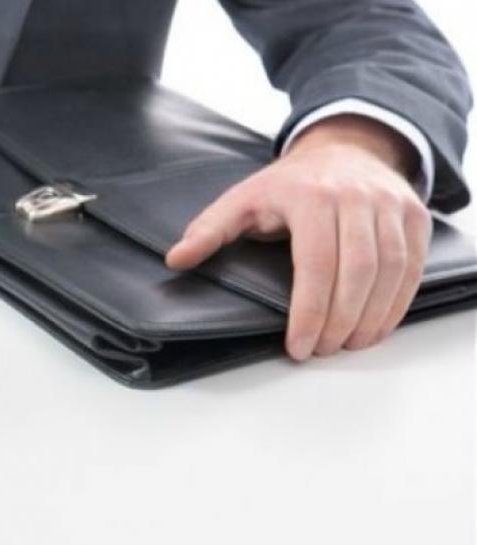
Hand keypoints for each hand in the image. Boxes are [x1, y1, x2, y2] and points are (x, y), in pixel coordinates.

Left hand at [166, 115, 430, 359]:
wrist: (344, 148)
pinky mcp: (415, 216)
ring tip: (348, 345)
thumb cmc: (288, 184)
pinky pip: (412, 266)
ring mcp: (390, 205)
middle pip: (357, 272)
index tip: (298, 346)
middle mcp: (356, 197)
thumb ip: (209, 231)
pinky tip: (375, 326)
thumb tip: (176, 259)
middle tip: (322, 350)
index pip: (315, 264)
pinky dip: (397, 303)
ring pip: (390, 271)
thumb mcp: (242, 200)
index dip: (308, 311)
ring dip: (371, 317)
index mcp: (310, 196)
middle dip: (340, 321)